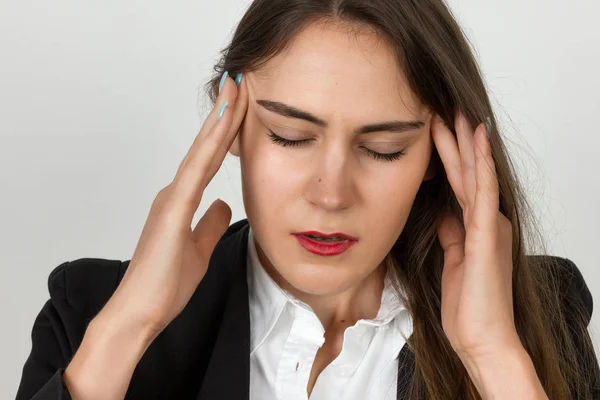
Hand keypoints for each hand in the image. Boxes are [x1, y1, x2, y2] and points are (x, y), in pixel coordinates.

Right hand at [100, 72, 248, 335]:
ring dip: (220, 119)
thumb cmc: (164, 284)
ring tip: (235, 87)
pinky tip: (224, 121)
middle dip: (224, 113)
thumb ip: (209, 223)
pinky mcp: (171, 210)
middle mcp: (175, 192)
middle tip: (238, 81)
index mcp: (181, 200)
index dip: (226, 130)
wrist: (140, 312)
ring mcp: (171, 198)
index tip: (241, 105)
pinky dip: (211, 144)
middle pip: (206, 146)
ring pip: (201, 151)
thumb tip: (223, 204)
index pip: (210, 157)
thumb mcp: (200, 248)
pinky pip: (197, 171)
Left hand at [430, 109, 521, 361]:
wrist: (481, 337)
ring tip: (456, 113)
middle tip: (445, 106)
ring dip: (466, 143)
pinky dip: (480, 165)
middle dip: (456, 139)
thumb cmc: (468, 305)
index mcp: (476, 226)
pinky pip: (482, 193)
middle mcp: (487, 220)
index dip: (449, 154)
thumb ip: (450, 233)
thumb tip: (441, 213)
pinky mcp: (486, 236)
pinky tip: (476, 141)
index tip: (435, 128)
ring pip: (476, 175)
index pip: (459, 182)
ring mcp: (489, 226)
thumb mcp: (453, 259)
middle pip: (468, 171)